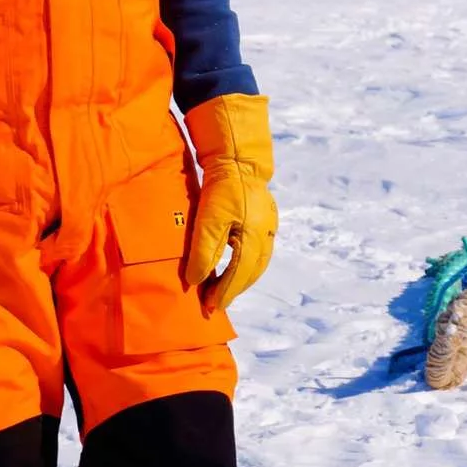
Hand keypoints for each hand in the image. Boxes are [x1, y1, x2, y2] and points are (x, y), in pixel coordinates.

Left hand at [183, 93, 277, 313]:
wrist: (238, 158)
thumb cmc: (220, 187)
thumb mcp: (207, 220)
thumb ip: (203, 252)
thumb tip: (196, 281)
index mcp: (255, 236)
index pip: (240, 274)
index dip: (225, 293)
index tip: (210, 308)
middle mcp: (267, 234)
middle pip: (252, 272)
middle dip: (233, 290)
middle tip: (214, 304)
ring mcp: (270, 226)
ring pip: (258, 263)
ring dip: (241, 279)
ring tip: (222, 290)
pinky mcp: (266, 219)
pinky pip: (259, 251)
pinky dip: (246, 265)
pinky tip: (234, 267)